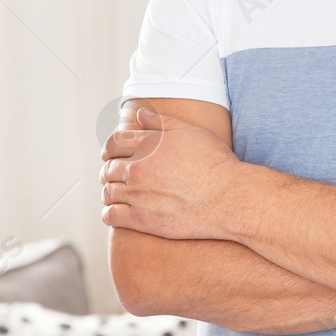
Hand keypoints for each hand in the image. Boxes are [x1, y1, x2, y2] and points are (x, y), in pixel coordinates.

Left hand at [100, 102, 241, 240]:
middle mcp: (138, 168)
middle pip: (108, 169)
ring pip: (108, 193)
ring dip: (110, 192)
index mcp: (147, 144)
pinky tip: (117, 212)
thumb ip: (162, 122)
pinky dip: (109, 212)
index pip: (114, 143)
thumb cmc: (214, 162)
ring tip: (118, 194)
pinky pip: (111, 215)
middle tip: (115, 176)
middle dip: (110, 171)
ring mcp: (137, 195)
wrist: (227, 197)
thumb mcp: (190, 132)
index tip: (111, 154)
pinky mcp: (141, 219)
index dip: (110, 148)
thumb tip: (139, 115)